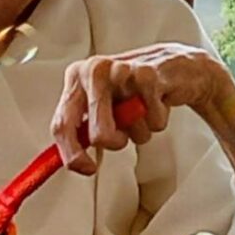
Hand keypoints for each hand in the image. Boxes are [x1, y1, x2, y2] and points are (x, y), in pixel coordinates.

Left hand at [50, 43, 229, 174]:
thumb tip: (72, 160)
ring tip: (142, 108)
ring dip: (140, 129)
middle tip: (123, 134)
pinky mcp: (148, 75)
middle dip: (115, 142)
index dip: (72, 154)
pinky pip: (153, 121)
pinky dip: (158, 119)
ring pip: (130, 129)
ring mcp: (121, 71)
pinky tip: (157, 101)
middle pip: (98, 135)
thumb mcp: (100, 105)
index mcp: (76, 78)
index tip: (85, 168)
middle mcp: (94, 70)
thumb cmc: (131, 88)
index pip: (62, 124)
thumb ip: (82, 129)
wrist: (171, 65)